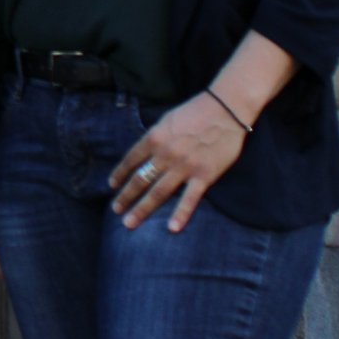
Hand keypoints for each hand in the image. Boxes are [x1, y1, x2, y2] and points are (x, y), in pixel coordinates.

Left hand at [111, 92, 245, 231]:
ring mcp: (185, 166)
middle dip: (125, 197)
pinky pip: (189, 198)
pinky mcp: (204, 175)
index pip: (131, 160)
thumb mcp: (167, 120)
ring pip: (158, 192)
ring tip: (129, 223)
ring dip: (142, 209)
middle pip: (140, 180)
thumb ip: (155, 138)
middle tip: (115, 210)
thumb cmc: (196, 111)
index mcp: (155, 138)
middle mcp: (166, 154)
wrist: (226, 109)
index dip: (120, 174)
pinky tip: (171, 229)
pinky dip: (181, 214)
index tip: (112, 185)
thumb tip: (142, 154)